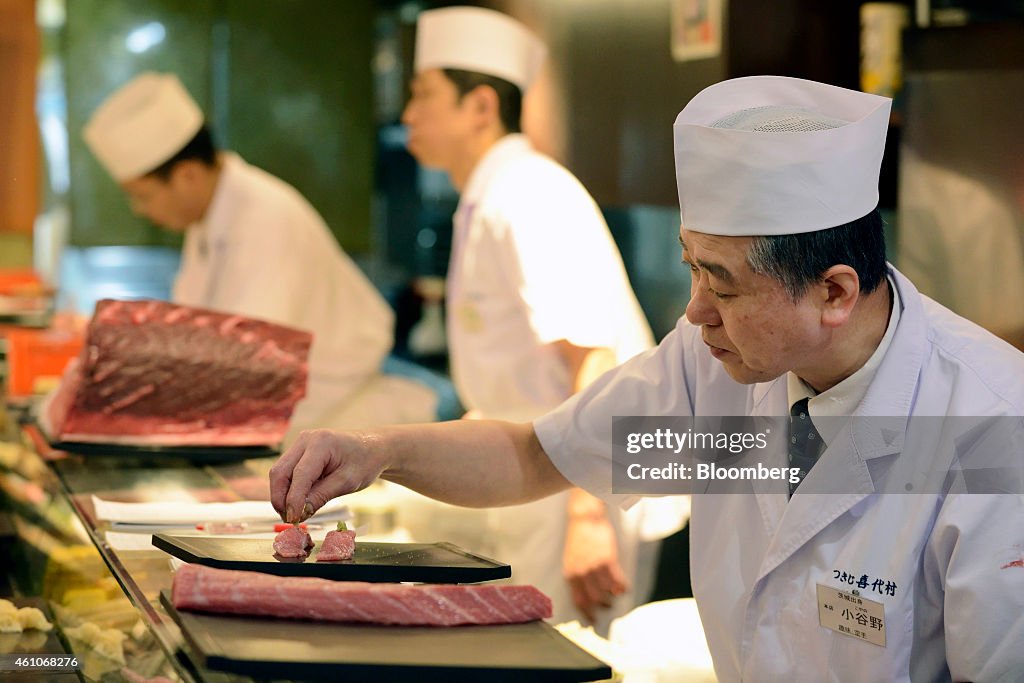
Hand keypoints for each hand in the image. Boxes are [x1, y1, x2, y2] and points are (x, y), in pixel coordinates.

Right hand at [269, 429, 387, 523]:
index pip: (300, 475)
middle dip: (280, 498)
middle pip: (280, 472)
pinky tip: (297, 503)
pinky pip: (285, 472)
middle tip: (290, 520)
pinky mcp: (298, 451)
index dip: (293, 499)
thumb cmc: (365, 462)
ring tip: (294, 514)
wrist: (371, 448)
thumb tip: (299, 513)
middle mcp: (306, 439)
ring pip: (279, 472)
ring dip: (282, 495)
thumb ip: (322, 496)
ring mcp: (300, 444)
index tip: (293, 519)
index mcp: (321, 442)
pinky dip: (287, 489)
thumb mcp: (348, 482)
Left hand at [562, 512, 627, 623]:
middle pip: (593, 600)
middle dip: (602, 606)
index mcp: (570, 574)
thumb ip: (577, 577)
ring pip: (607, 592)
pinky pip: (618, 580)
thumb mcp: (571, 560)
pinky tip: (623, 587)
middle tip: (607, 605)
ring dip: (613, 596)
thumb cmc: (579, 540)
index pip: (578, 601)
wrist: (585, 519)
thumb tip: (585, 597)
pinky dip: (622, 587)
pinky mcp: (607, 559)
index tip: (593, 620)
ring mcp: (595, 566)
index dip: (587, 613)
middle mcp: (581, 573)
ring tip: (615, 593)